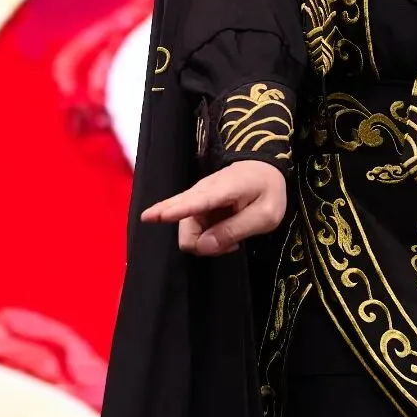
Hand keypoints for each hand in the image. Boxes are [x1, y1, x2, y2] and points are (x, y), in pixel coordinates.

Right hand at [141, 160, 287, 254]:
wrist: (265, 170)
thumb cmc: (268, 190)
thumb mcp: (265, 215)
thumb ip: (235, 230)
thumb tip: (203, 246)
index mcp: (222, 189)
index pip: (194, 202)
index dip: (173, 211)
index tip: (149, 217)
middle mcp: (202, 193)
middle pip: (185, 228)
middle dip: (201, 245)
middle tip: (231, 246)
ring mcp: (195, 199)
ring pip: (186, 233)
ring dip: (205, 243)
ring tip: (233, 240)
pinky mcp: (194, 207)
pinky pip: (191, 230)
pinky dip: (205, 238)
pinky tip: (223, 236)